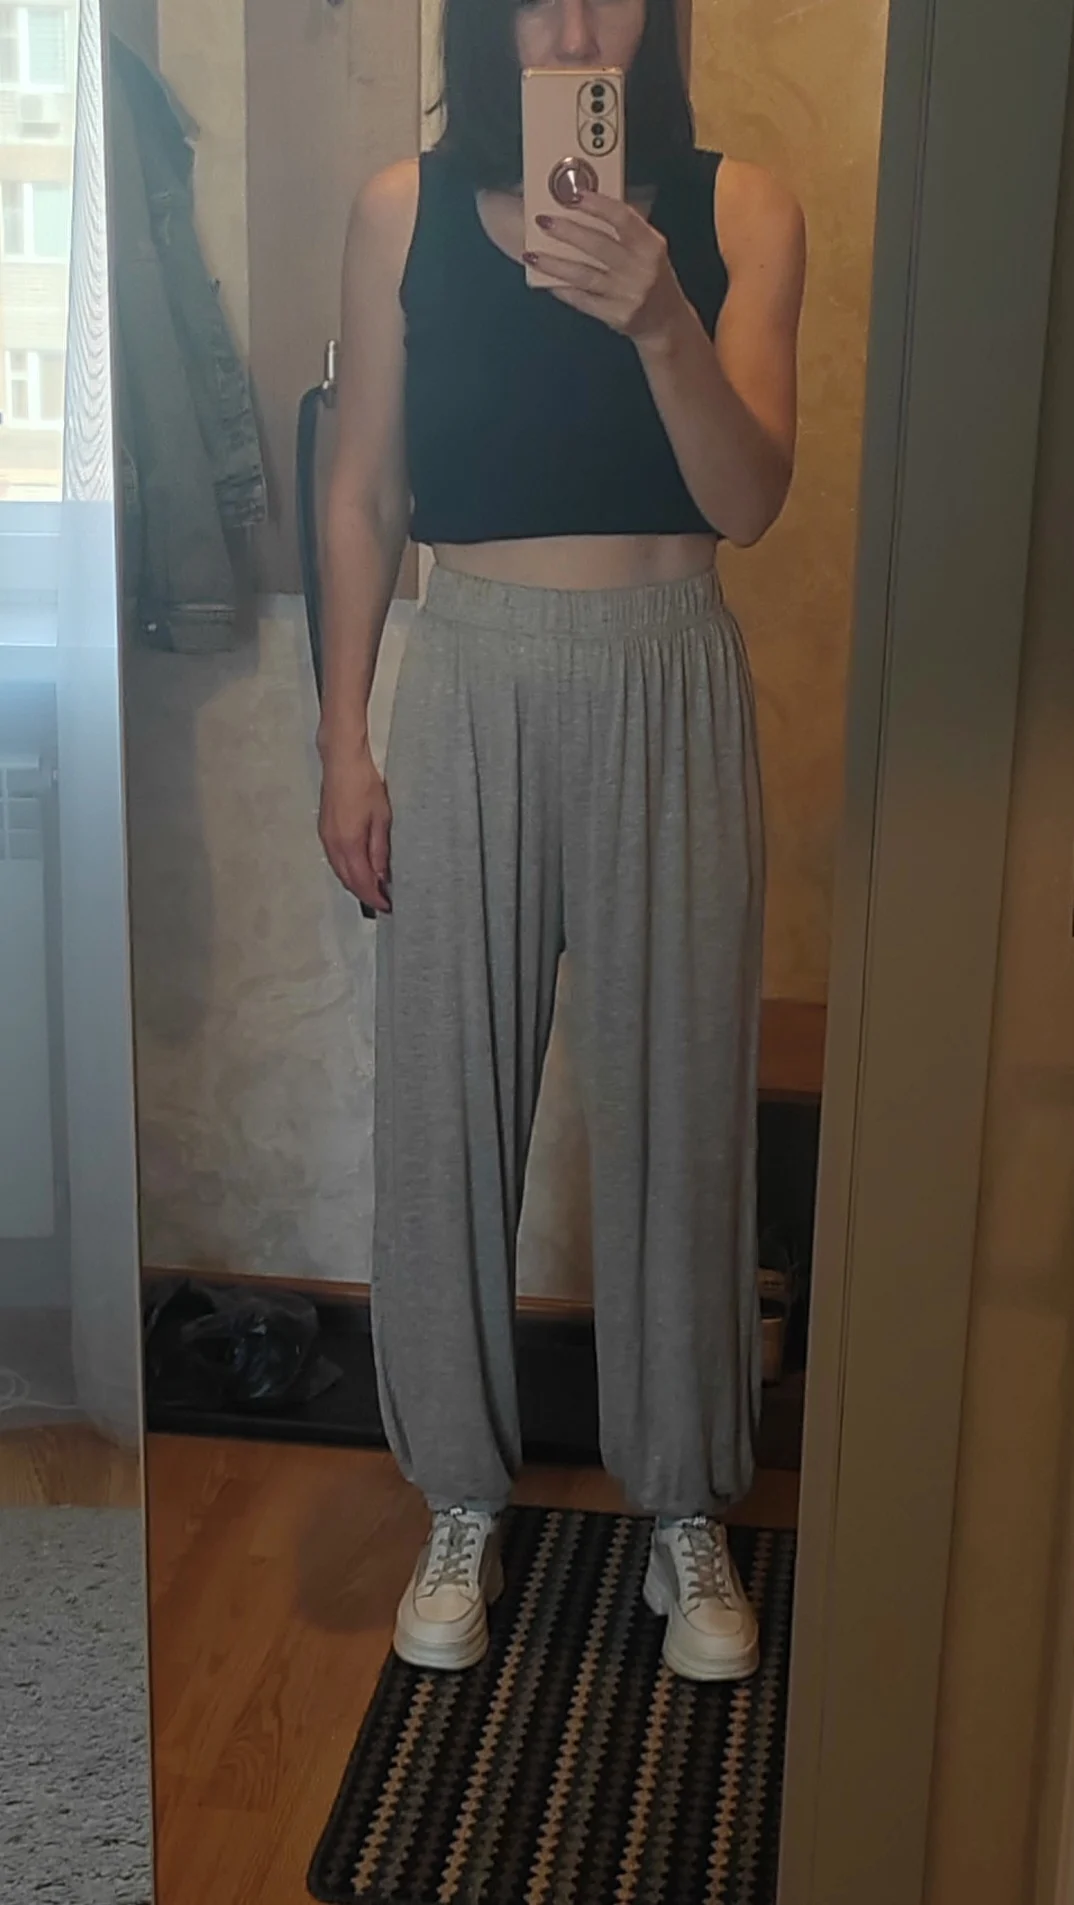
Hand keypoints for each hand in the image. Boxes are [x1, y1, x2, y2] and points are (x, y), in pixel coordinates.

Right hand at [318, 741, 391, 913]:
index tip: (388, 906)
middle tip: (383, 901)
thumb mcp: (382, 819)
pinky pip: (335, 859)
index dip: (375, 897)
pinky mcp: (325, 830)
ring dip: (355, 883)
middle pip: (348, 880)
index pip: (361, 882)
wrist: (342, 761)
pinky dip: (347, 870)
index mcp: (349, 844)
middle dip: (365, 894)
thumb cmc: (364, 784)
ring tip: (374, 888)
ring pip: (340, 871)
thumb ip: (380, 850)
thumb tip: (381, 876)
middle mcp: (333, 845)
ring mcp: (326, 837)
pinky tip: (359, 868)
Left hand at [524, 191, 690, 349]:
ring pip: (583, 275)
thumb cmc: (653, 277)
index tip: (573, 195)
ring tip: (531, 254)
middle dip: (566, 231)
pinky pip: (582, 300)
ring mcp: (627, 294)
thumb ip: (627, 229)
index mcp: (651, 246)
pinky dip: (563, 289)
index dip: (597, 204)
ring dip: (554, 263)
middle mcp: (640, 269)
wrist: (666, 322)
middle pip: (597, 245)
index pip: (622, 218)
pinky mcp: (615, 315)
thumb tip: (590, 203)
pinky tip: (546, 280)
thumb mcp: (650, 249)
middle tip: (542, 221)